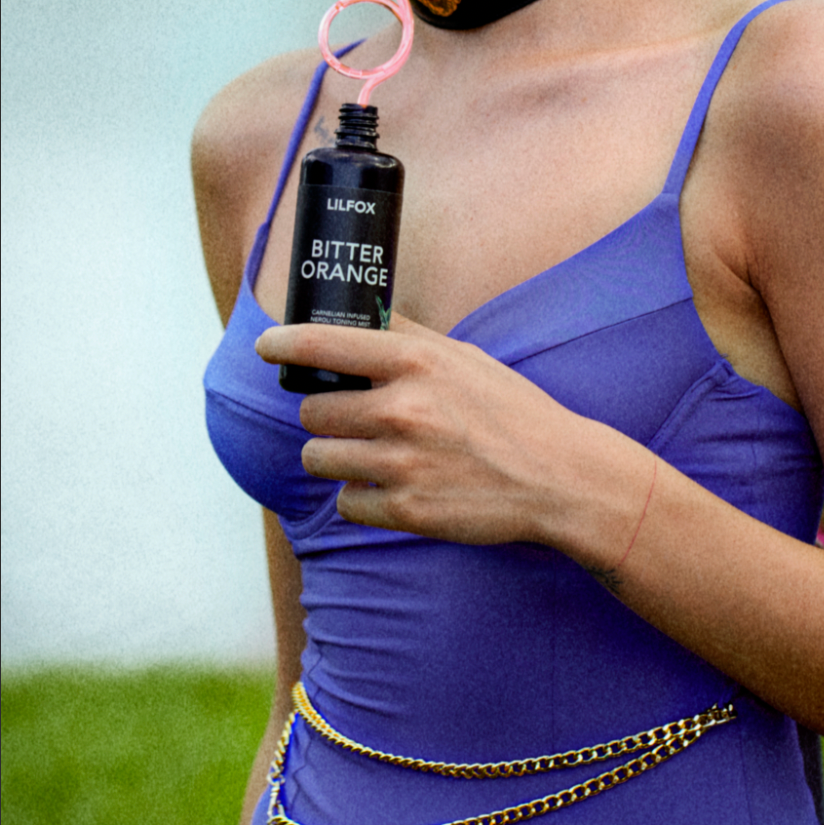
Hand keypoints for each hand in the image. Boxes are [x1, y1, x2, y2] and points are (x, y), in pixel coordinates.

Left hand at [255, 317, 617, 545]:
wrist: (558, 477)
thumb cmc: (512, 411)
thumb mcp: (465, 358)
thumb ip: (409, 338)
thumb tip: (359, 314)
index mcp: (416, 362)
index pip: (322, 344)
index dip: (282, 344)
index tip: (265, 346)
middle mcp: (403, 409)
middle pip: (312, 411)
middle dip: (326, 417)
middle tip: (354, 420)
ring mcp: (402, 462)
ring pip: (318, 458)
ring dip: (335, 457)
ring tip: (371, 455)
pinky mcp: (405, 510)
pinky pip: (345, 501)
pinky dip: (360, 497)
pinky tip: (393, 487)